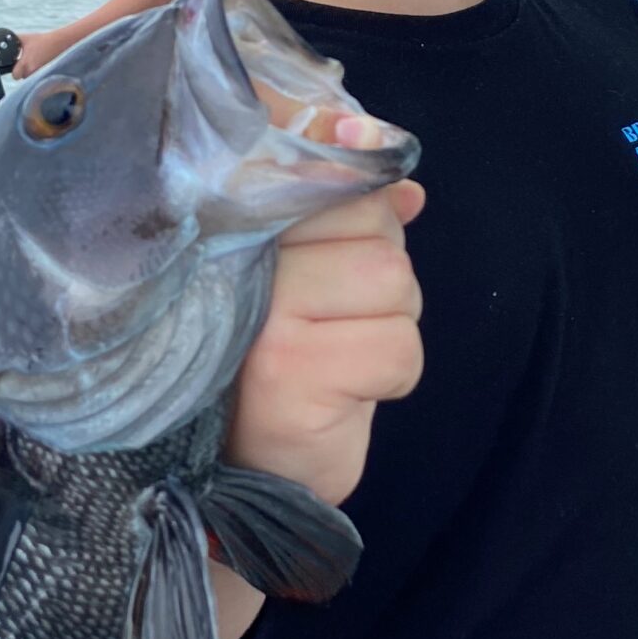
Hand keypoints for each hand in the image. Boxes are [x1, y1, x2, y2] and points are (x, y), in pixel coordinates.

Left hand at [10, 25, 72, 80]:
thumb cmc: (42, 40)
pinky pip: (37, 76)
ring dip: (29, 72)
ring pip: (30, 77)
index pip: (15, 75)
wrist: (60, 42)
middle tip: (24, 62)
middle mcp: (32, 70)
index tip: (16, 65)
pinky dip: (37, 71)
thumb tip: (2, 40)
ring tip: (33, 61)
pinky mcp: (46, 73)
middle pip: (22, 78)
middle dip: (21, 71)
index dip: (14, 71)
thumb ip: (13, 40)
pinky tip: (40, 62)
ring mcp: (40, 73)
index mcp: (26, 63)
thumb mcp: (25, 38)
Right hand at [225, 156, 424, 509]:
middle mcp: (233, 256)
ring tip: (341, 349)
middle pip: (369, 218)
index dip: (359, 187)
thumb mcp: (312, 278)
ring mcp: (260, 313)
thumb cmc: (285, 363)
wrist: (249, 472)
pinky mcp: (291, 371)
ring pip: (391, 277)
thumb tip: (408, 187)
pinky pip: (399, 345)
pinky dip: (394, 370)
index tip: (348, 213)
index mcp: (229, 221)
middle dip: (380, 264)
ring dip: (392, 320)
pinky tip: (350, 387)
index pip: (319, 166)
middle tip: (337, 312)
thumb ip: (350, 220)